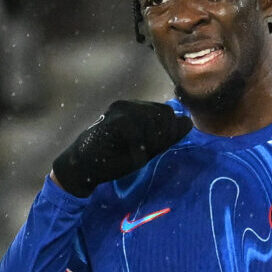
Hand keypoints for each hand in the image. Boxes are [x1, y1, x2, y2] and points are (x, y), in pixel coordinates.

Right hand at [51, 100, 191, 196]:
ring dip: (149, 142)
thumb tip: (188, 121)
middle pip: (163, 114)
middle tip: (145, 153)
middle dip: (161, 136)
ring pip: (153, 121)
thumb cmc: (114, 158)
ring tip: (136, 155)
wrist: (83, 166)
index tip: (154, 149)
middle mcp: (128, 105)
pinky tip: (132, 158)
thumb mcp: (146, 148)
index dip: (169, 131)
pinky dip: (137, 149)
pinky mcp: (113, 121)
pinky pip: (138, 133)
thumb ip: (166, 135)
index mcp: (136, 109)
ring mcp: (120, 110)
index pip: (167, 112)